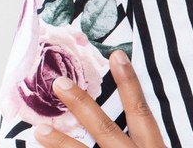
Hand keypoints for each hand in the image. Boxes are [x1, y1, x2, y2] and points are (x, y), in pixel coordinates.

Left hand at [33, 50, 165, 147]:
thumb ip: (147, 141)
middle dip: (82, 106)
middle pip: (106, 129)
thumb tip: (132, 123)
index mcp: (152, 147)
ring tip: (39, 129)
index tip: (117, 55)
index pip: (141, 110)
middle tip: (60, 83)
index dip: (129, 82)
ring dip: (62, 142)